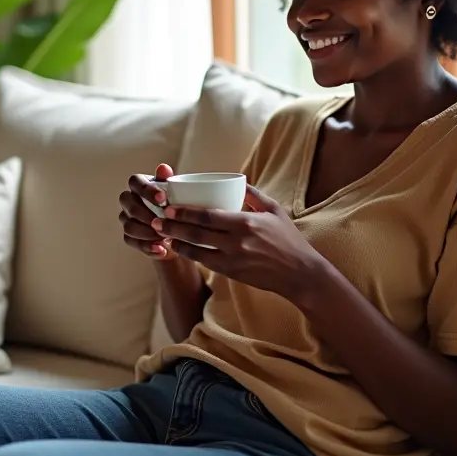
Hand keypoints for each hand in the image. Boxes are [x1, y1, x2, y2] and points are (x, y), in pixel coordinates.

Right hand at [119, 163, 186, 260]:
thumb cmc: (176, 208)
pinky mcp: (128, 236)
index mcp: (139, 186)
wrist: (178, 234)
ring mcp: (126, 219)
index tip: (163, 199)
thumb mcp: (177, 196)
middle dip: (146, 214)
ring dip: (147, 233)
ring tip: (164, 238)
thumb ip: (170, 182)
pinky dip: (147, 247)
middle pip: (129, 204)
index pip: (135, 182)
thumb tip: (164, 168)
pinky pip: (132, 242)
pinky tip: (161, 250)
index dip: (147, 190)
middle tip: (162, 222)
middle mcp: (129, 201)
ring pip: (129, 225)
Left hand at [155, 185, 324, 300]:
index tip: (169, 207)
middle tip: (157, 219)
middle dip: (173, 226)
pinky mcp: (232, 273)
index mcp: (245, 222)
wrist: (299, 274)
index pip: (207, 215)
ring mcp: (233, 260)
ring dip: (176, 242)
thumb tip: (237, 181)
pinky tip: (178, 248)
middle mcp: (236, 242)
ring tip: (161, 234)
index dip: (184, 212)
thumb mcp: (274, 210)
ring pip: (196, 250)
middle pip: (196, 233)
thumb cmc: (288, 239)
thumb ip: (254, 194)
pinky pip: (204, 263)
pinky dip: (189, 255)